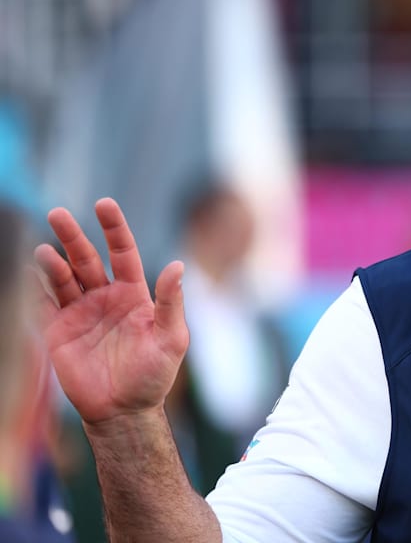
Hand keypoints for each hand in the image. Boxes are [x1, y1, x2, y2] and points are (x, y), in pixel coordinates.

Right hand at [34, 198, 187, 425]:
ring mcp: (81, 312)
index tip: (104, 204)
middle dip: (73, 236)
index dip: (114, 228)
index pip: (123, 252)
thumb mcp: (171, 339)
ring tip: (44, 251)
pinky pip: (44, 304)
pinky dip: (35, 288)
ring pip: (63, 278)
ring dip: (53, 262)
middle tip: (58, 214)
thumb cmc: (154, 375)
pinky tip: (29, 271)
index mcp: (134, 294)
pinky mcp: (60, 331)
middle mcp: (105, 297)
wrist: (125, 410)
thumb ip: (171, 303)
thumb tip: (177, 265)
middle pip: (87, 259)